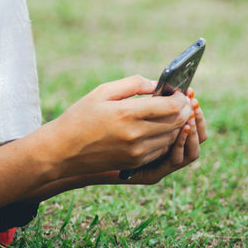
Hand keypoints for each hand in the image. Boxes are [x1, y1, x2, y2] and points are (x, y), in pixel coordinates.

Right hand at [43, 75, 194, 179]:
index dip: (181, 98)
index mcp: (127, 113)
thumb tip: (157, 84)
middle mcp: (136, 135)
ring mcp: (137, 152)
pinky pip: (161, 149)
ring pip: (172, 137)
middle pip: (177, 122)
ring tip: (170, 113)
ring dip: (177, 125)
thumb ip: (133, 84)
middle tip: (182, 101)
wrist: (63, 150)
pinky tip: (159, 128)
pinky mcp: (135, 163)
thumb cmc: (81, 116)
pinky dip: (166, 138)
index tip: (180, 91)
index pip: (171, 106)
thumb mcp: (103, 91)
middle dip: (184, 110)